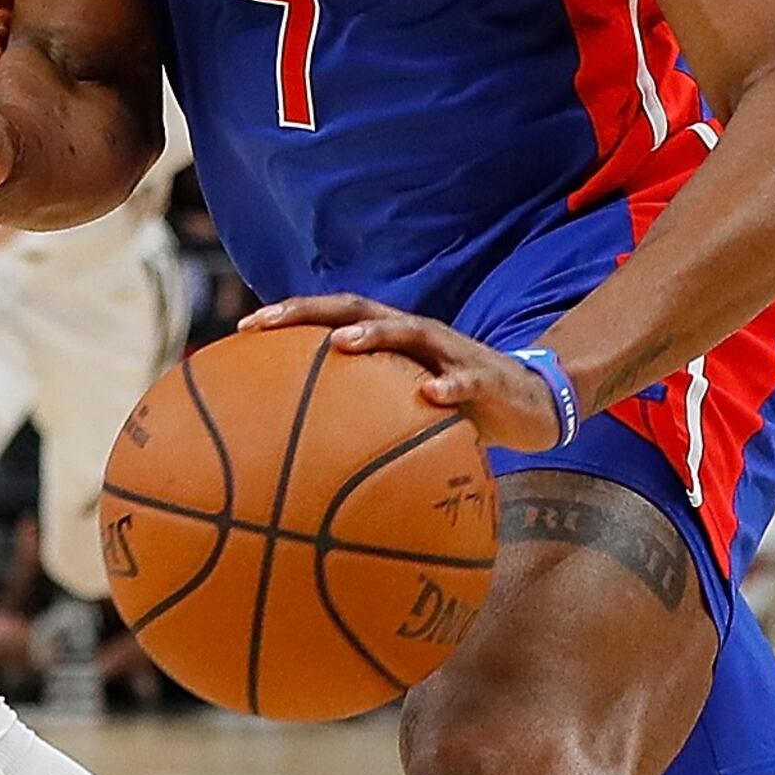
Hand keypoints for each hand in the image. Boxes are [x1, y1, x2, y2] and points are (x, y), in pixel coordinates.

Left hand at [238, 293, 567, 450]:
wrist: (534, 404)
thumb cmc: (459, 412)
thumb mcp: (408, 414)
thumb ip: (366, 424)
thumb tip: (304, 466)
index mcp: (391, 342)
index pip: (331, 317)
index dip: (288, 317)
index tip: (240, 329)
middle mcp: (415, 336)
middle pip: (356, 308)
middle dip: (309, 312)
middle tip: (266, 323)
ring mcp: (452, 352)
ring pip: (409, 330)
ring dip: (375, 333)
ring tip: (342, 343)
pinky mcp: (488, 378)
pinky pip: (467, 379)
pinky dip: (450, 385)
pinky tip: (432, 396)